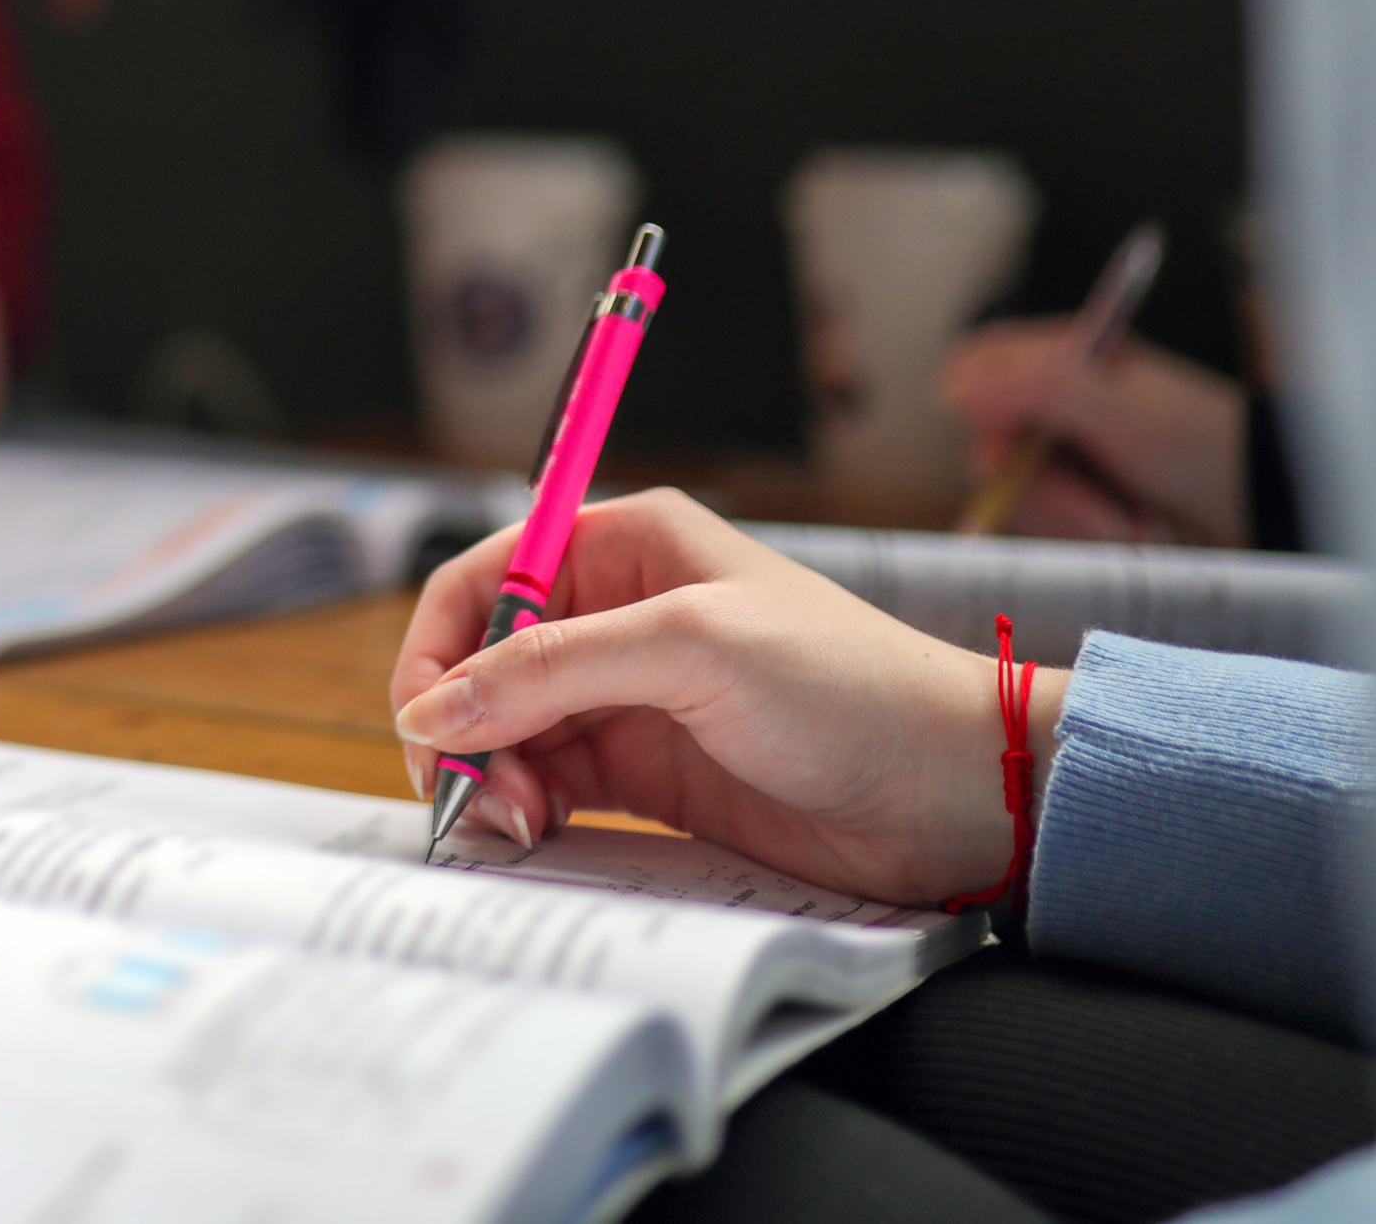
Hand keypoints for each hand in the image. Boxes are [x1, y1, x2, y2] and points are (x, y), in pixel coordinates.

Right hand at [389, 488, 1066, 906]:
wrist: (951, 792)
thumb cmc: (847, 687)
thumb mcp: (691, 649)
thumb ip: (551, 670)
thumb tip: (432, 707)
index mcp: (625, 544)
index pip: (485, 578)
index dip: (437, 645)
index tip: (424, 722)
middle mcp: (617, 613)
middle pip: (484, 662)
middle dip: (461, 725)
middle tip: (474, 792)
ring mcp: (631, 696)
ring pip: (508, 729)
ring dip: (490, 774)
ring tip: (519, 820)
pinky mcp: (650, 772)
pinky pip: (550, 783)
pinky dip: (524, 807)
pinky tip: (537, 832)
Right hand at [941, 321, 1248, 544]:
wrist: (1264, 505)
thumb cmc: (1200, 443)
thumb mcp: (1117, 410)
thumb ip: (1032, 388)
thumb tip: (948, 389)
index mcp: (1063, 356)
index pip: (978, 365)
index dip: (979, 409)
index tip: (1012, 449)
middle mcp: (1058, 400)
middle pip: (993, 443)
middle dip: (1047, 490)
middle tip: (1104, 514)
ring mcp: (1070, 450)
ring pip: (1020, 490)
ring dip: (1075, 516)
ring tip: (1135, 524)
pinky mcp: (1081, 494)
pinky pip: (1048, 519)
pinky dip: (1087, 531)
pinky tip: (1135, 529)